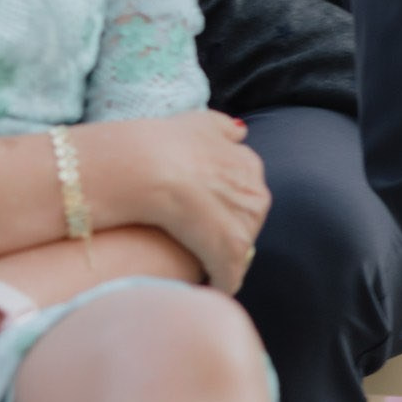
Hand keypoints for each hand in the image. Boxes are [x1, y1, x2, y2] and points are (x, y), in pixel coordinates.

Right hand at [82, 110, 267, 293]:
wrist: (146, 166)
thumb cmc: (163, 142)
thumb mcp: (197, 121)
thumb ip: (222, 127)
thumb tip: (241, 131)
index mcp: (248, 165)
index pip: (244, 189)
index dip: (217, 199)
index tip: (194, 204)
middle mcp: (255, 195)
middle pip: (244, 220)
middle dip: (221, 228)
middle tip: (185, 228)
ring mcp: (245, 226)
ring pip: (235, 250)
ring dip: (215, 256)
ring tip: (183, 256)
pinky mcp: (230, 255)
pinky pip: (225, 277)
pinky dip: (210, 280)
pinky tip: (190, 278)